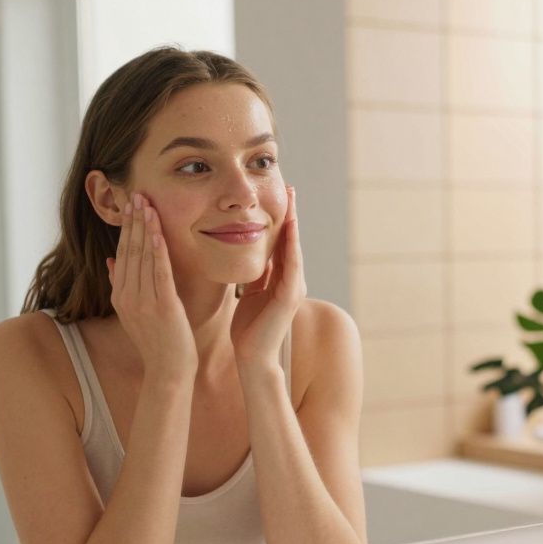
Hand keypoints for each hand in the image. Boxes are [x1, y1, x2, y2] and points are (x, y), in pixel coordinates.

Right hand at [106, 193, 197, 378]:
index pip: (121, 254)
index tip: (130, 206)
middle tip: (136, 194)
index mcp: (120, 295)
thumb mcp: (134, 313)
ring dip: (144, 228)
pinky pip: (158, 270)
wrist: (168, 371)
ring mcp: (143, 300)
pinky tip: (157, 230)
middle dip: (132, 221)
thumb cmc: (158, 342)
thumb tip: (110, 261)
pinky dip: (157, 248)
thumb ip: (122, 286)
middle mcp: (127, 295)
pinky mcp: (161, 305)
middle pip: (128, 250)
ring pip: (141, 256)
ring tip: (145, 203)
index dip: (125, 228)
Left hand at [231, 185, 304, 375]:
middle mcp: (292, 280)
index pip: (281, 243)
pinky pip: (291, 263)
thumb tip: (250, 260)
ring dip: (293, 222)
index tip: (278, 197)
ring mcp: (294, 287)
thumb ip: (254, 278)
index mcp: (280, 279)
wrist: (252, 356)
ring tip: (292, 199)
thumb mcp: (249, 294)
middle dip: (291, 213)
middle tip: (290, 188)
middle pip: (291, 240)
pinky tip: (289, 225)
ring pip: (294, 247)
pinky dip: (291, 243)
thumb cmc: (248, 329)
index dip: (281, 220)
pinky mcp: (290, 295)